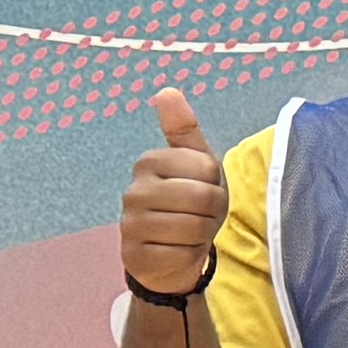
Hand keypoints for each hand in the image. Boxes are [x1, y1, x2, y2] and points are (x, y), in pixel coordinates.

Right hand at [124, 88, 225, 297]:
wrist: (172, 254)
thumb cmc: (189, 204)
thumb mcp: (195, 164)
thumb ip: (183, 129)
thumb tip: (167, 91)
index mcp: (149, 162)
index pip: (207, 167)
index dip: (216, 183)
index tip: (203, 189)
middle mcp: (134, 191)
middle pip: (203, 197)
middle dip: (212, 211)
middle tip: (200, 215)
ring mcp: (131, 225)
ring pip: (194, 227)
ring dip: (202, 234)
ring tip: (190, 232)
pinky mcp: (137, 256)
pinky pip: (183, 253)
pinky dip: (190, 255)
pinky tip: (178, 251)